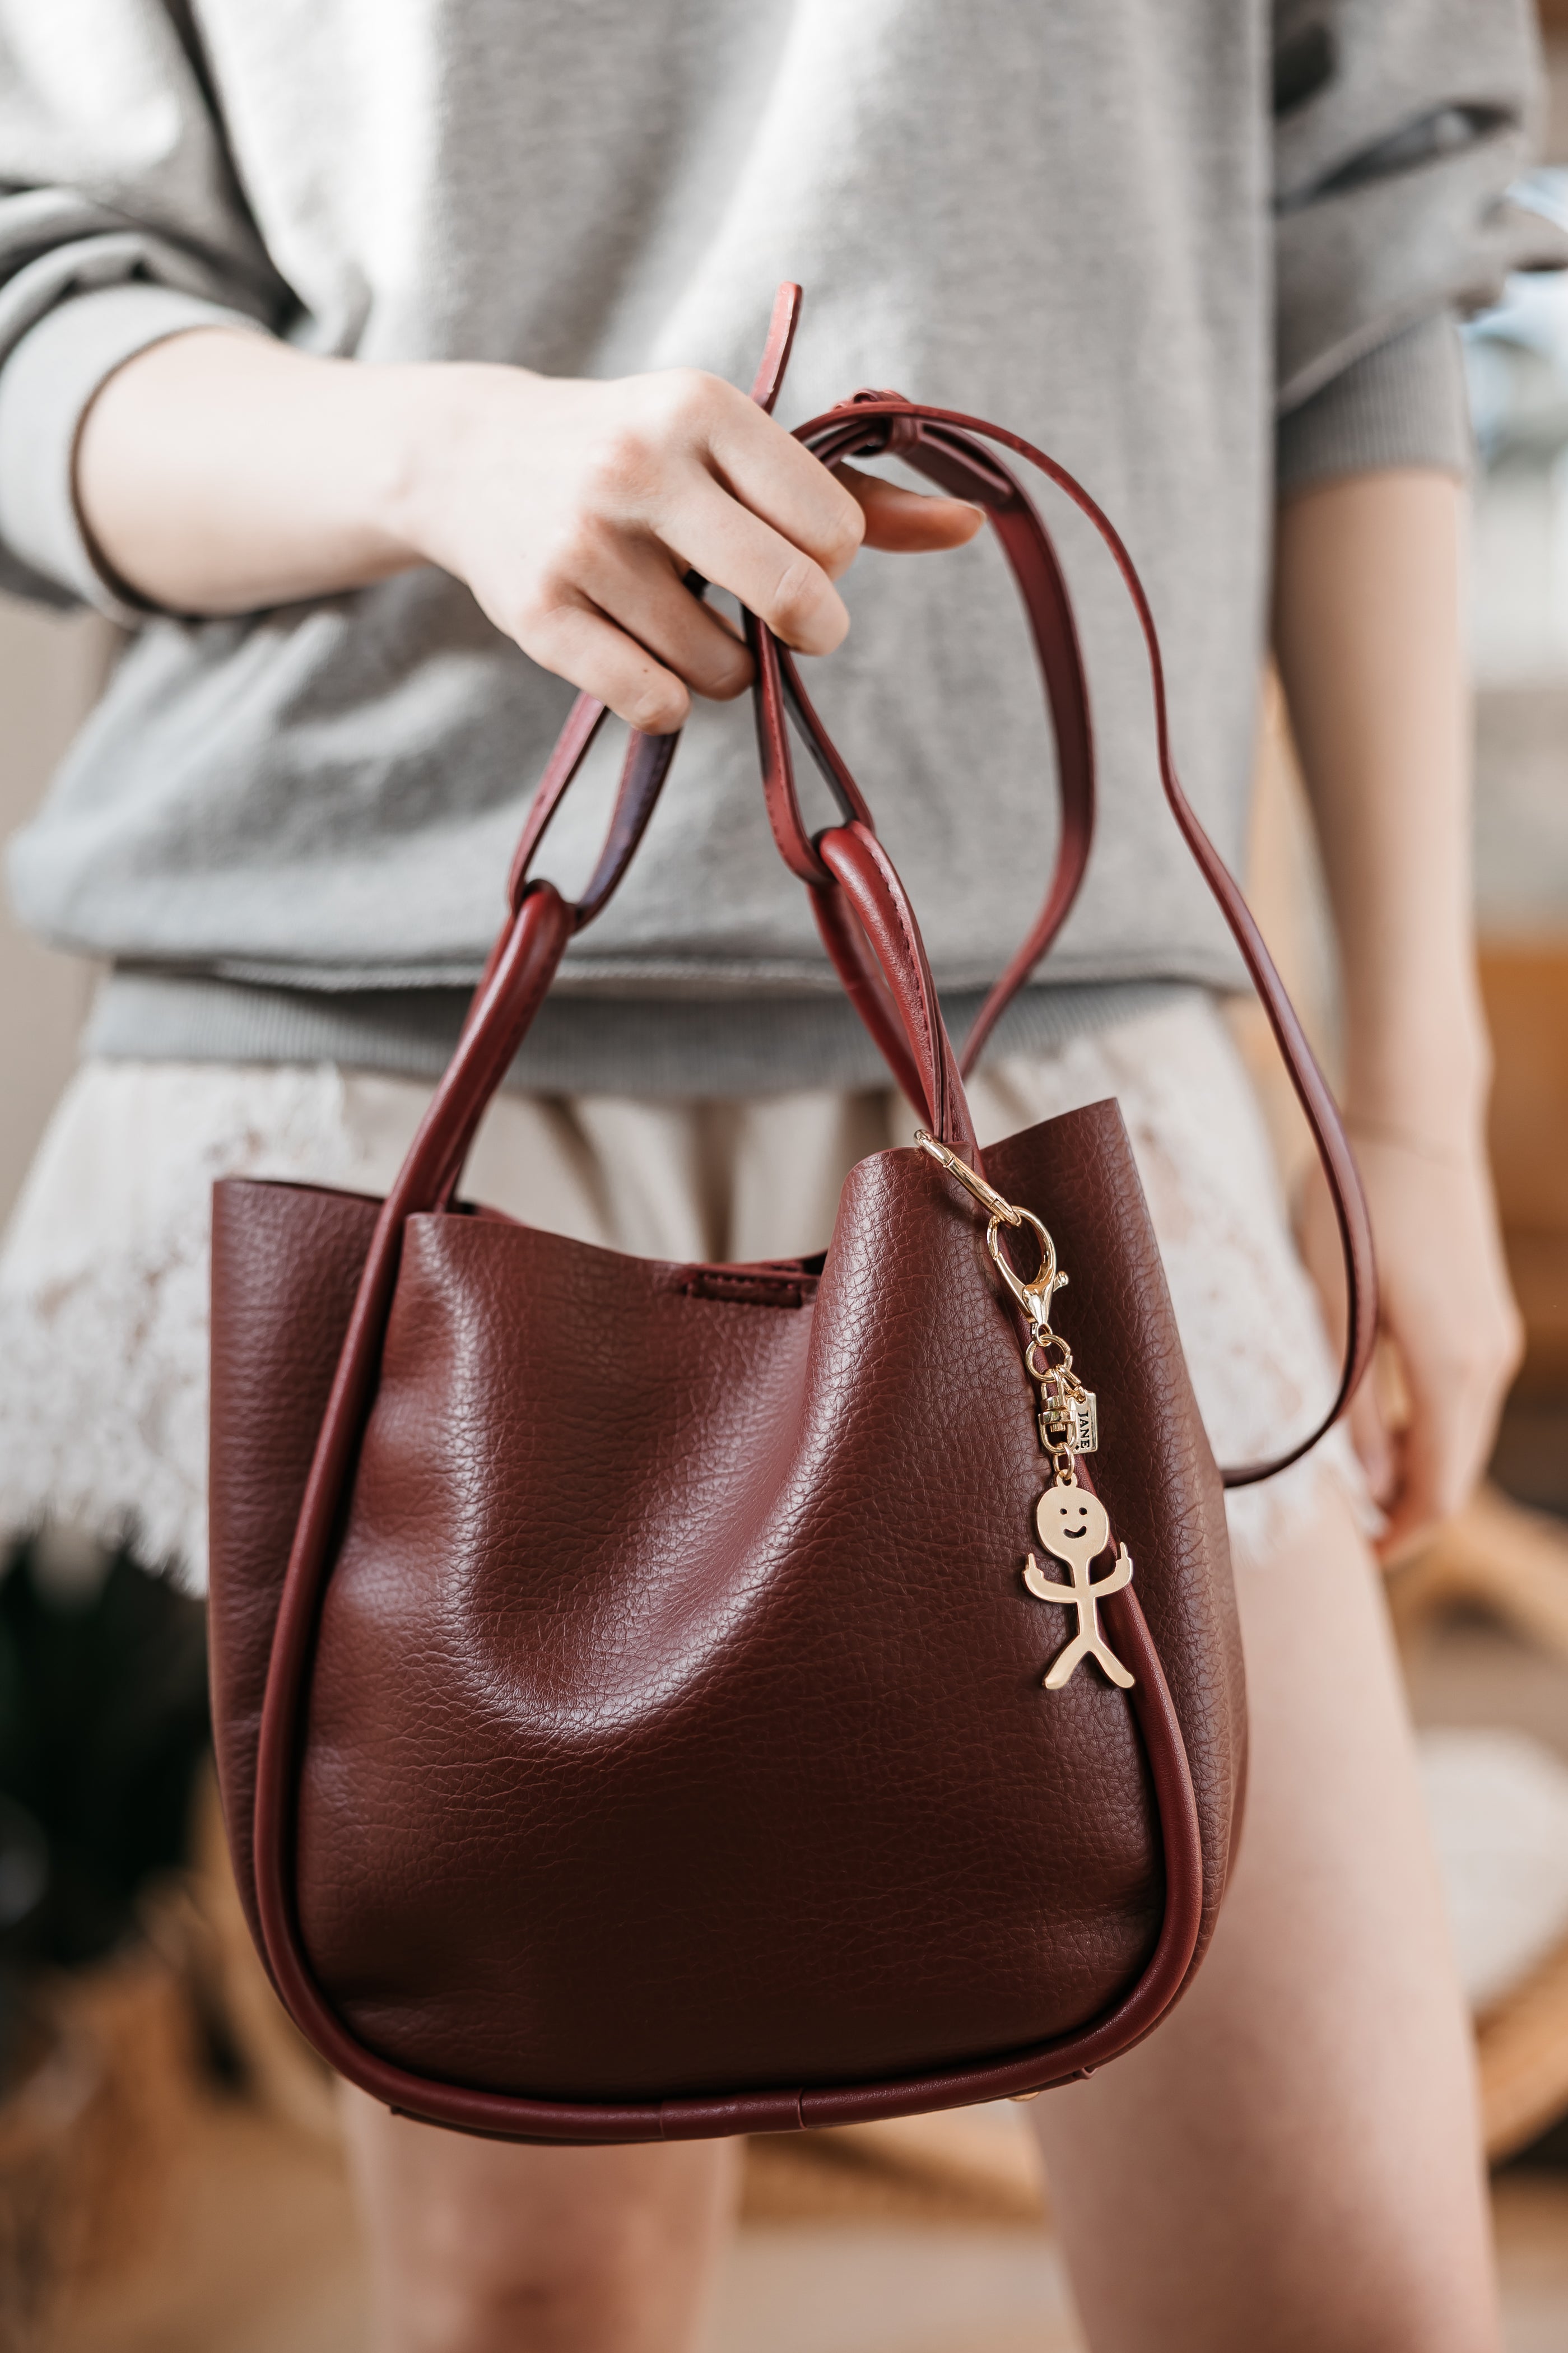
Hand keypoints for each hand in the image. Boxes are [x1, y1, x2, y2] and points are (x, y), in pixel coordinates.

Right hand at [394, 363, 982, 731]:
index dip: (831, 563)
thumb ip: (854, 492)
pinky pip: (655, 703)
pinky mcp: (538, 613)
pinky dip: (667, 698)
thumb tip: (974, 526)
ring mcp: (582, 541)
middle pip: (791, 596)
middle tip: (788, 622)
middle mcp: (639, 465)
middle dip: (808, 628)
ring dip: (723, 667)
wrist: (473, 456)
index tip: (795, 553)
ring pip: (719, 667)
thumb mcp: (736, 446)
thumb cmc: (641, 455)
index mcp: (701, 407)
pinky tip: (643, 653)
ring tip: (686, 619)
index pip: (833, 530)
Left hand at [1297, 1123, 1521, 1560]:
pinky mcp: (1488, 1318)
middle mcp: (1486, 1361)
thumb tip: (1363, 1481)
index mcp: (1448, 1365)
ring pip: (1462, 1436)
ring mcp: (1494, 1338)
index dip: (1401, 1534)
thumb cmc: (1356, 1201)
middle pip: (1456, 1470)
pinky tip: (1382, 1429)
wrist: (1413, 1124)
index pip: (1436, 1487)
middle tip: (1351, 1536)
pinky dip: (1429, 1429)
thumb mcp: (1332, 1300)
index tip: (1359, 1557)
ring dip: (1417, 1470)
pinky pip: (1463, 1399)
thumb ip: (1347, 1394)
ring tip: (1357, 1489)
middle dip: (1408, 1511)